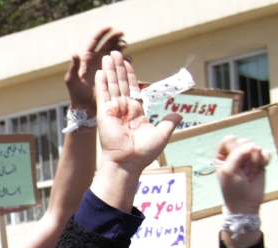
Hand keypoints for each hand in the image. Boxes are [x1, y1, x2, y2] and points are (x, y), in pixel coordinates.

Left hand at [65, 27, 125, 110]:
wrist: (86, 107)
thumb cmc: (77, 94)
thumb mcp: (71, 80)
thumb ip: (73, 67)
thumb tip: (74, 53)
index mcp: (86, 59)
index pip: (94, 42)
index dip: (101, 34)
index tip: (109, 27)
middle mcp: (97, 61)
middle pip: (107, 45)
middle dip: (114, 38)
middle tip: (122, 34)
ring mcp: (106, 67)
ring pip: (116, 52)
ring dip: (121, 47)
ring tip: (124, 46)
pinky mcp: (113, 74)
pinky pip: (122, 64)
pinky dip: (126, 59)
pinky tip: (128, 59)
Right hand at [96, 52, 180, 176]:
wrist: (128, 162)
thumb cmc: (143, 152)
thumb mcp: (162, 133)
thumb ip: (169, 122)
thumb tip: (178, 114)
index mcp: (135, 112)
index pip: (132, 88)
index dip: (131, 74)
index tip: (128, 62)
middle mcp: (123, 109)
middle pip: (120, 83)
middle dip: (118, 67)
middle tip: (114, 52)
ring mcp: (112, 110)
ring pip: (112, 85)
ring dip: (110, 70)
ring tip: (108, 55)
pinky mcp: (104, 114)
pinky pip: (103, 95)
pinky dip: (101, 83)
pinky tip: (100, 71)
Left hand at [216, 136, 268, 214]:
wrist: (246, 202)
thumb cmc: (232, 188)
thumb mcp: (228, 171)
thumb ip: (237, 155)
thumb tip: (253, 145)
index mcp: (222, 155)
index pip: (229, 139)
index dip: (234, 149)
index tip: (233, 163)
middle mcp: (235, 153)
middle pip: (244, 141)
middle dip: (245, 158)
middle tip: (242, 172)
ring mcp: (248, 157)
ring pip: (256, 147)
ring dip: (254, 162)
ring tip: (249, 174)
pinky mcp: (261, 161)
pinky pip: (266, 153)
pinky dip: (263, 162)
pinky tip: (258, 171)